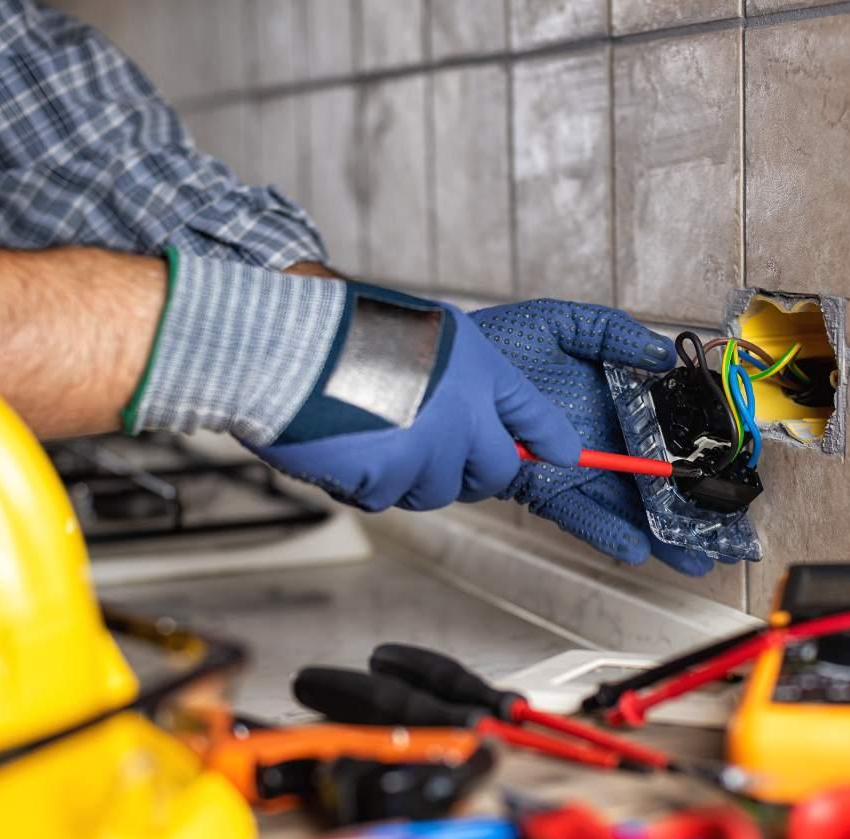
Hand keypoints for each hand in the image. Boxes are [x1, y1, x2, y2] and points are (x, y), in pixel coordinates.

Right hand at [249, 284, 581, 510]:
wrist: (288, 346)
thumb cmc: (345, 330)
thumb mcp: (424, 331)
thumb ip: (461, 376)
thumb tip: (476, 424)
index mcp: (474, 369)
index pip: (531, 414)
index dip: (548, 440)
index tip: (561, 455)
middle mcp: (461, 413)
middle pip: (492, 472)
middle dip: (472, 471)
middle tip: (436, 451)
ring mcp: (426, 450)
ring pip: (435, 490)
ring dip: (411, 475)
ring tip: (375, 433)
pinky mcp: (386, 479)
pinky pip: (386, 497)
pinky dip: (365, 482)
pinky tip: (344, 445)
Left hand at [470, 299, 713, 576]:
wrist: (444, 372)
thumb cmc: (500, 344)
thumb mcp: (562, 324)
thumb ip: (612, 333)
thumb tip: (662, 354)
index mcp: (613, 402)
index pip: (666, 433)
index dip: (698, 455)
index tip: (731, 476)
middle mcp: (599, 440)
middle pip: (654, 482)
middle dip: (691, 512)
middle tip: (731, 540)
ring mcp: (573, 469)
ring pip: (625, 507)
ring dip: (660, 535)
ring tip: (696, 559)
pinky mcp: (541, 490)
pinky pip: (578, 515)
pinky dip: (605, 532)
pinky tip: (635, 549)